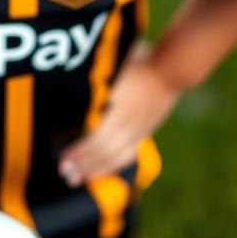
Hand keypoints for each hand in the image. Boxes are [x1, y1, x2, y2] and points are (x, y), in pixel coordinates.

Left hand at [58, 48, 181, 187]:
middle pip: (106, 151)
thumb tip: (71, 77)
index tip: (62, 157)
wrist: (173, 67)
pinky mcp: (145, 132)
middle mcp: (132, 123)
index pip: (99, 137)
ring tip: (76, 178)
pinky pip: (128, 154)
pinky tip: (99, 171)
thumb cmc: (141, 59)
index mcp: (123, 108)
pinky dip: (112, 165)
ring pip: (117, 156)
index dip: (81, 151)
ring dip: (96, 168)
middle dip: (84, 163)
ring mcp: (140, 130)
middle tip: (63, 172)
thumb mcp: (116, 64)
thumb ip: (97, 75)